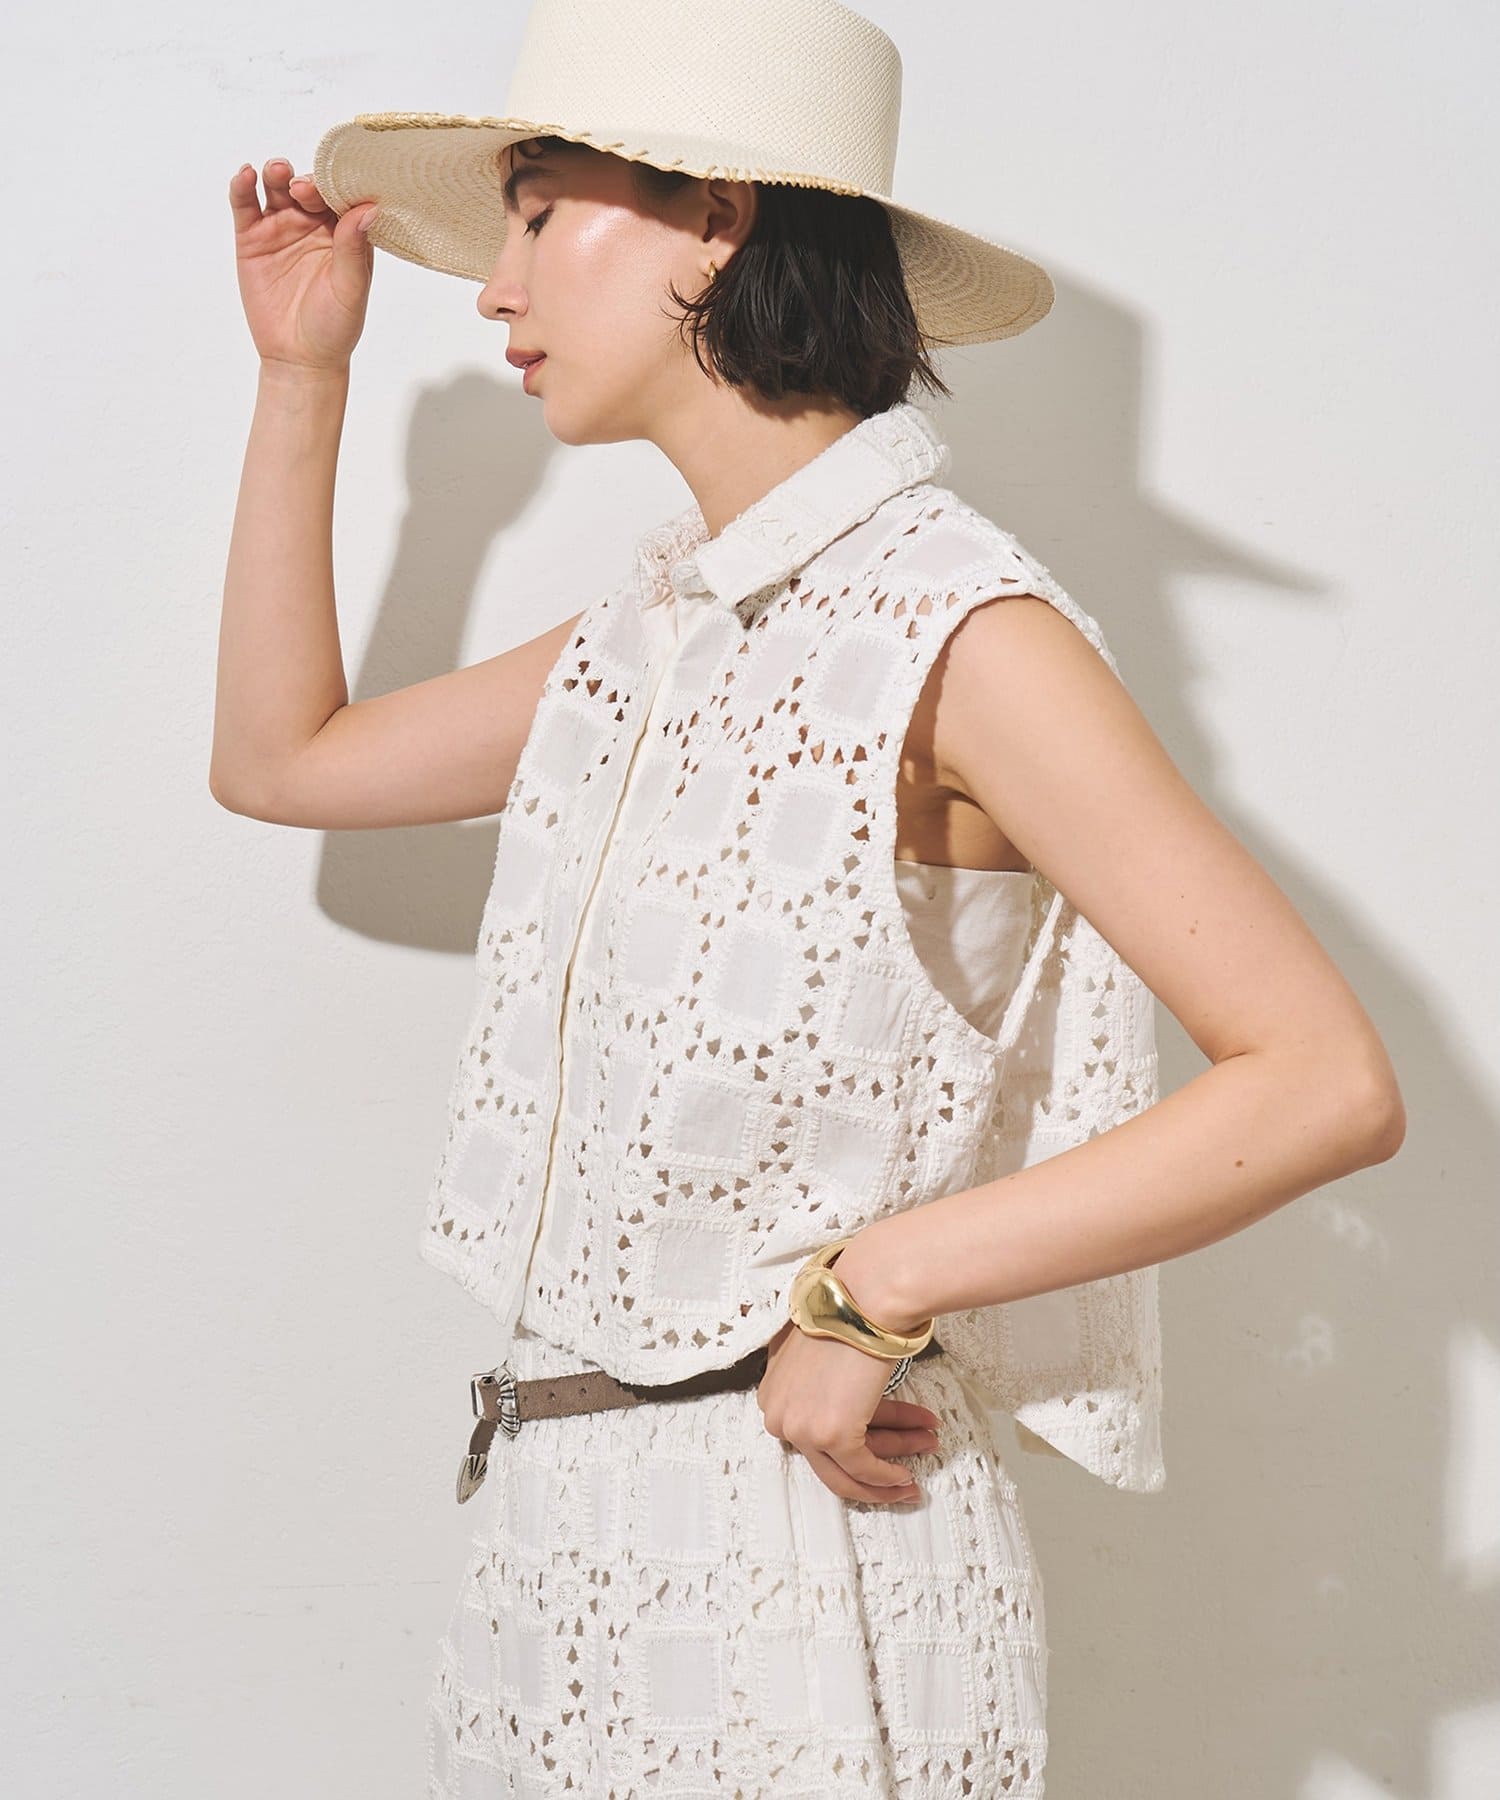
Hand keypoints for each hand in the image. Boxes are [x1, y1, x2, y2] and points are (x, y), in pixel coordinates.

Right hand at [228, 158, 377, 373]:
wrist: (298, 358)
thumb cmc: (334, 328)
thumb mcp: (351, 290)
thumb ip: (354, 249)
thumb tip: (368, 209)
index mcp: (345, 234)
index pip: (341, 198)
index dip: (335, 188)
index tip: (329, 189)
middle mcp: (314, 224)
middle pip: (309, 187)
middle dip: (305, 181)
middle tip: (301, 188)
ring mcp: (282, 227)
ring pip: (278, 188)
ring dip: (276, 173)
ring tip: (276, 171)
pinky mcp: (253, 238)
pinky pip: (246, 205)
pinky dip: (243, 187)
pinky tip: (245, 175)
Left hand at [756, 1316, 941, 1504]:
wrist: (865, 1298)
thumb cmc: (850, 1314)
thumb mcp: (822, 1357)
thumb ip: (826, 1389)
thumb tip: (852, 1407)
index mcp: (773, 1393)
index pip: (814, 1435)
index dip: (856, 1443)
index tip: (881, 1450)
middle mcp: (779, 1414)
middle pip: (827, 1461)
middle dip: (872, 1470)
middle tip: (899, 1476)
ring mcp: (801, 1427)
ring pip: (845, 1472)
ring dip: (887, 1475)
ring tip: (915, 1471)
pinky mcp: (830, 1434)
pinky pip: (863, 1469)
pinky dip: (886, 1477)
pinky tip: (904, 1474)